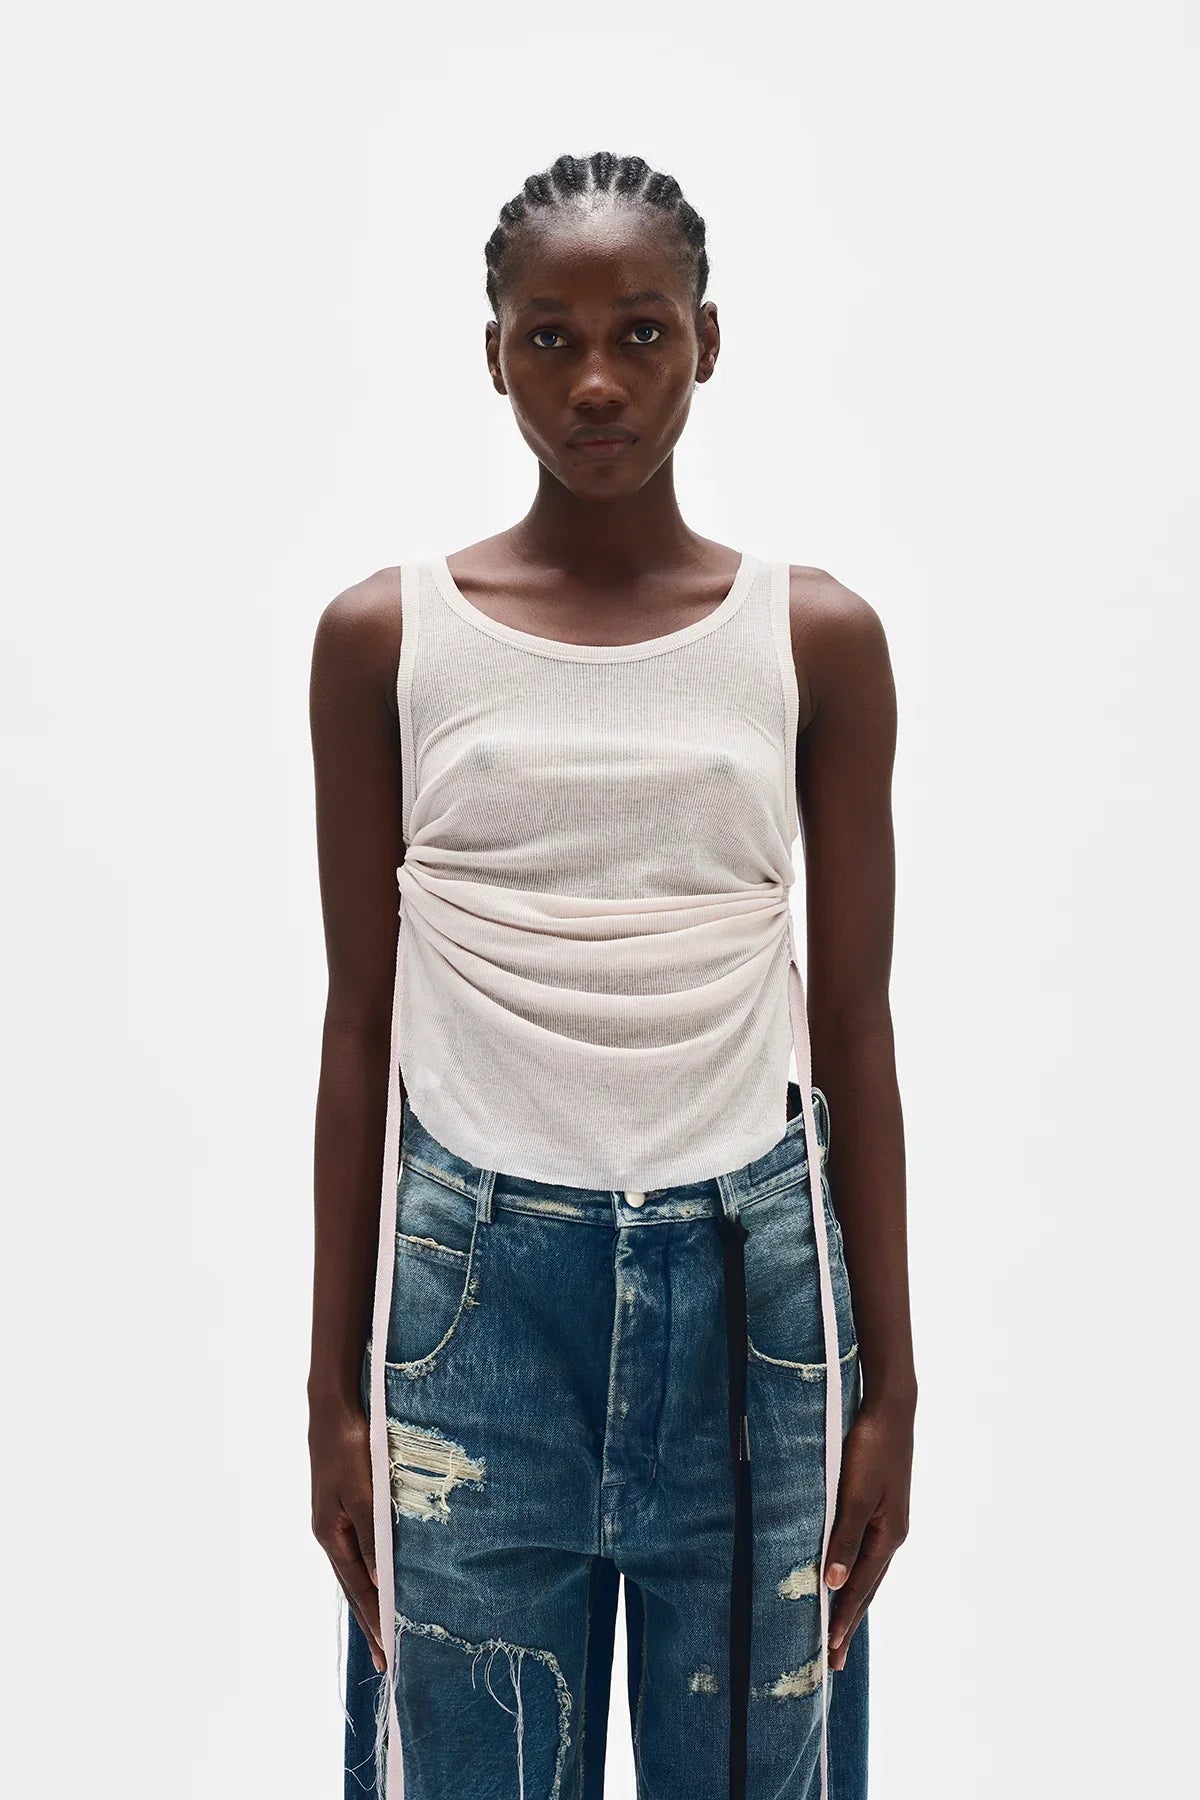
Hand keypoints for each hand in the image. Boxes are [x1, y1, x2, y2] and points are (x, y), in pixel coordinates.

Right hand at [310, 1398, 386, 1673]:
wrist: (332, 1411)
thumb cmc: (349, 1448)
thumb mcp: (363, 1492)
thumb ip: (371, 1535)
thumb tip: (378, 1578)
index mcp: (332, 1536)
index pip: (357, 1588)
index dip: (373, 1618)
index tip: (388, 1649)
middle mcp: (330, 1535)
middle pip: (353, 1587)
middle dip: (369, 1621)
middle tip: (385, 1658)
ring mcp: (334, 1524)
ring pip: (354, 1572)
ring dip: (369, 1601)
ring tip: (382, 1630)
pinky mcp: (341, 1510)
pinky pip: (356, 1553)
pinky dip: (367, 1574)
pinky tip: (377, 1581)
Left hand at [823, 1394, 913, 1669]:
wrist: (891, 1410)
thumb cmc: (870, 1448)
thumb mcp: (853, 1493)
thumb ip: (843, 1536)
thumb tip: (832, 1582)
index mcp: (886, 1536)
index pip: (859, 1588)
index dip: (843, 1619)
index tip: (830, 1651)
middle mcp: (890, 1535)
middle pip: (867, 1588)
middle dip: (850, 1622)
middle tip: (834, 1660)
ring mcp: (889, 1523)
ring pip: (868, 1573)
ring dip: (853, 1602)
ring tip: (840, 1629)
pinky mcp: (882, 1509)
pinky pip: (867, 1554)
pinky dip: (857, 1575)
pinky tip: (848, 1578)